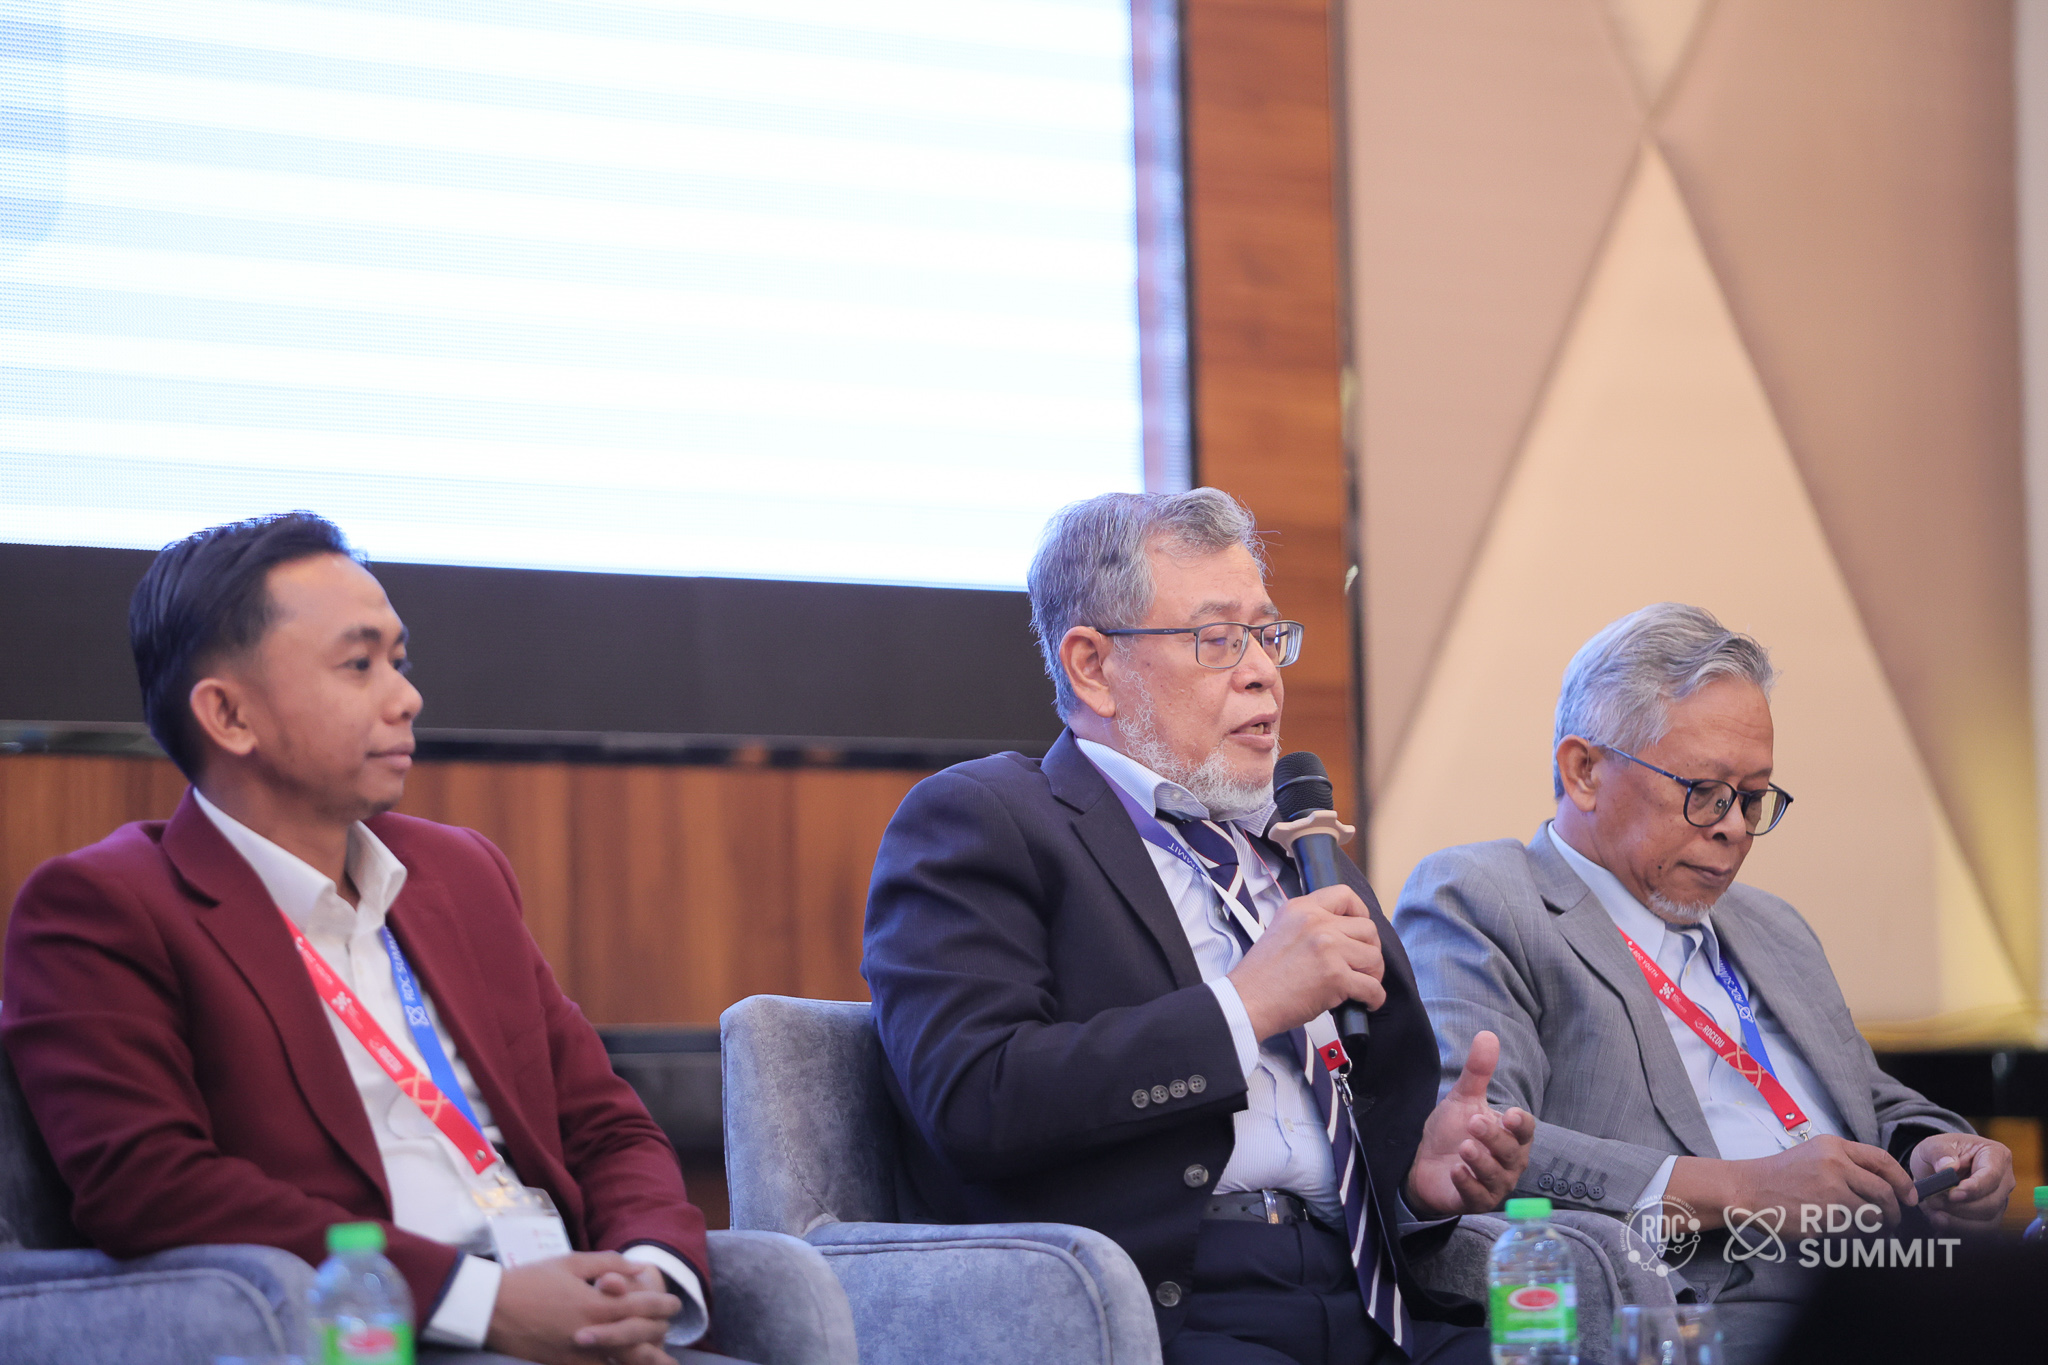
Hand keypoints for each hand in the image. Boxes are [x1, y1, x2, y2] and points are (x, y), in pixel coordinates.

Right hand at [486, 1252, 680, 1364]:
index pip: (641, 1308)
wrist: (490, 1308)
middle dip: (659, 1333)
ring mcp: (578, 1355)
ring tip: (662, 1360)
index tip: (675, 1304)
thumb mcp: (571, 1263)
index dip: (663, 1306)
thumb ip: (609, 1264)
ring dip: (643, 1360)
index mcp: (596, 1305)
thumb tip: (638, 1267)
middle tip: (669, 1330)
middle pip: (638, 1338)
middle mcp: (592, 1334)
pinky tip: (622, 1364)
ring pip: (620, 1363)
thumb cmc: (531, 1280)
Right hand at [1228, 885, 1382, 1039]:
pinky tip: (1364, 1002)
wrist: (1247, 1001)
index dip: (1361, 913)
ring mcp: (1328, 948)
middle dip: (1370, 949)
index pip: (1345, 895)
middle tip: (1362, 965)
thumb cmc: (1261, 976)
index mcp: (1301, 909)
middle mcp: (1317, 923)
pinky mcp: (1336, 977)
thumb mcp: (1279, 930)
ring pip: (1374, 957)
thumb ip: (1309, 924)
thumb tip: (1342, 933)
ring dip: (1373, 974)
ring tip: (1361, 984)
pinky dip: (1374, 998)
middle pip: (1368, 928)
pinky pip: (1372, 987)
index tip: (1360, 930)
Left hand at [1403, 1031, 1534, 1217]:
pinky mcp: (1475, 1202)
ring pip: (1496, 1176)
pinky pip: (1477, 1197)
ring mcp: (1494, 1184)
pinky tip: (1456, 1171)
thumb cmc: (1452, 1131)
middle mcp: (1509, 1162)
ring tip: (1464, 1147)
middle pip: (1511, 1153)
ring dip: (1481, 1161)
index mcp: (1511, 1136)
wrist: (1425, 1164)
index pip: (1525, 1130)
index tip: (1511, 1115)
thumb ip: (1478, 1072)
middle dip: (1495, 1138)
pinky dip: (1468, 1184)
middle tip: (1474, 1123)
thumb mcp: (1463, 1099)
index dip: (1521, 1124)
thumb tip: (1488, 1034)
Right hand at [1709, 1136, 1914, 1228]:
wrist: (1748, 1189)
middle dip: (1894, 1212)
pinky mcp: (1823, 1216)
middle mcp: (1834, 1165)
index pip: (1883, 1160)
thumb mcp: (1814, 1155)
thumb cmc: (1781, 1175)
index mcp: (1833, 1146)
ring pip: (1872, 1216)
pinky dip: (1853, 1235)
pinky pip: (1853, 1232)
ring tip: (1867, 1229)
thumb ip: (1847, 1164)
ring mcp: (1829, 1192)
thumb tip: (1886, 1187)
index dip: (1903, 1181)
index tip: (1910, 1196)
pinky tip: (1840, 1231)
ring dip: (1875, 1227)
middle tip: (1892, 1221)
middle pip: (1884, 1192)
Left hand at [1911, 1132, 2014, 1231]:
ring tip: (1934, 1212)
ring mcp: (2000, 1200)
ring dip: (1958, 1221)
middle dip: (1960, 1207)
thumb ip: (1938, 1151)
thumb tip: (1948, 1167)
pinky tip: (1939, 1221)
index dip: (1974, 1188)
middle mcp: (2004, 1180)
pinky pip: (1981, 1230)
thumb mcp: (1932, 1145)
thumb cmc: (1940, 1153)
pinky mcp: (1991, 1217)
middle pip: (1991, 1202)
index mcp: (1996, 1155)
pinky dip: (1959, 1229)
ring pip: (1988, 1220)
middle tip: (1934, 1201)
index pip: (1991, 1175)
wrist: (1937, 1167)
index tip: (1952, 1194)